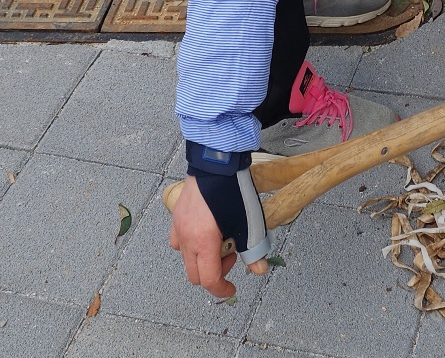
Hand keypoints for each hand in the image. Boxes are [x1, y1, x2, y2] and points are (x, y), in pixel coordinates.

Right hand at [170, 176, 267, 297]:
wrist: (217, 161)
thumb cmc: (232, 189)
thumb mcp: (248, 223)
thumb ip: (253, 250)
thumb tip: (259, 269)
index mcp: (203, 243)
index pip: (208, 280)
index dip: (222, 290)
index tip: (232, 289)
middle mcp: (186, 238)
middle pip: (195, 274)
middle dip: (215, 272)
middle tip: (231, 254)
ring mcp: (178, 227)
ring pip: (186, 258)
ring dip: (203, 258)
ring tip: (220, 240)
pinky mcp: (177, 216)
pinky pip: (180, 240)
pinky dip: (192, 244)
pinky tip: (207, 231)